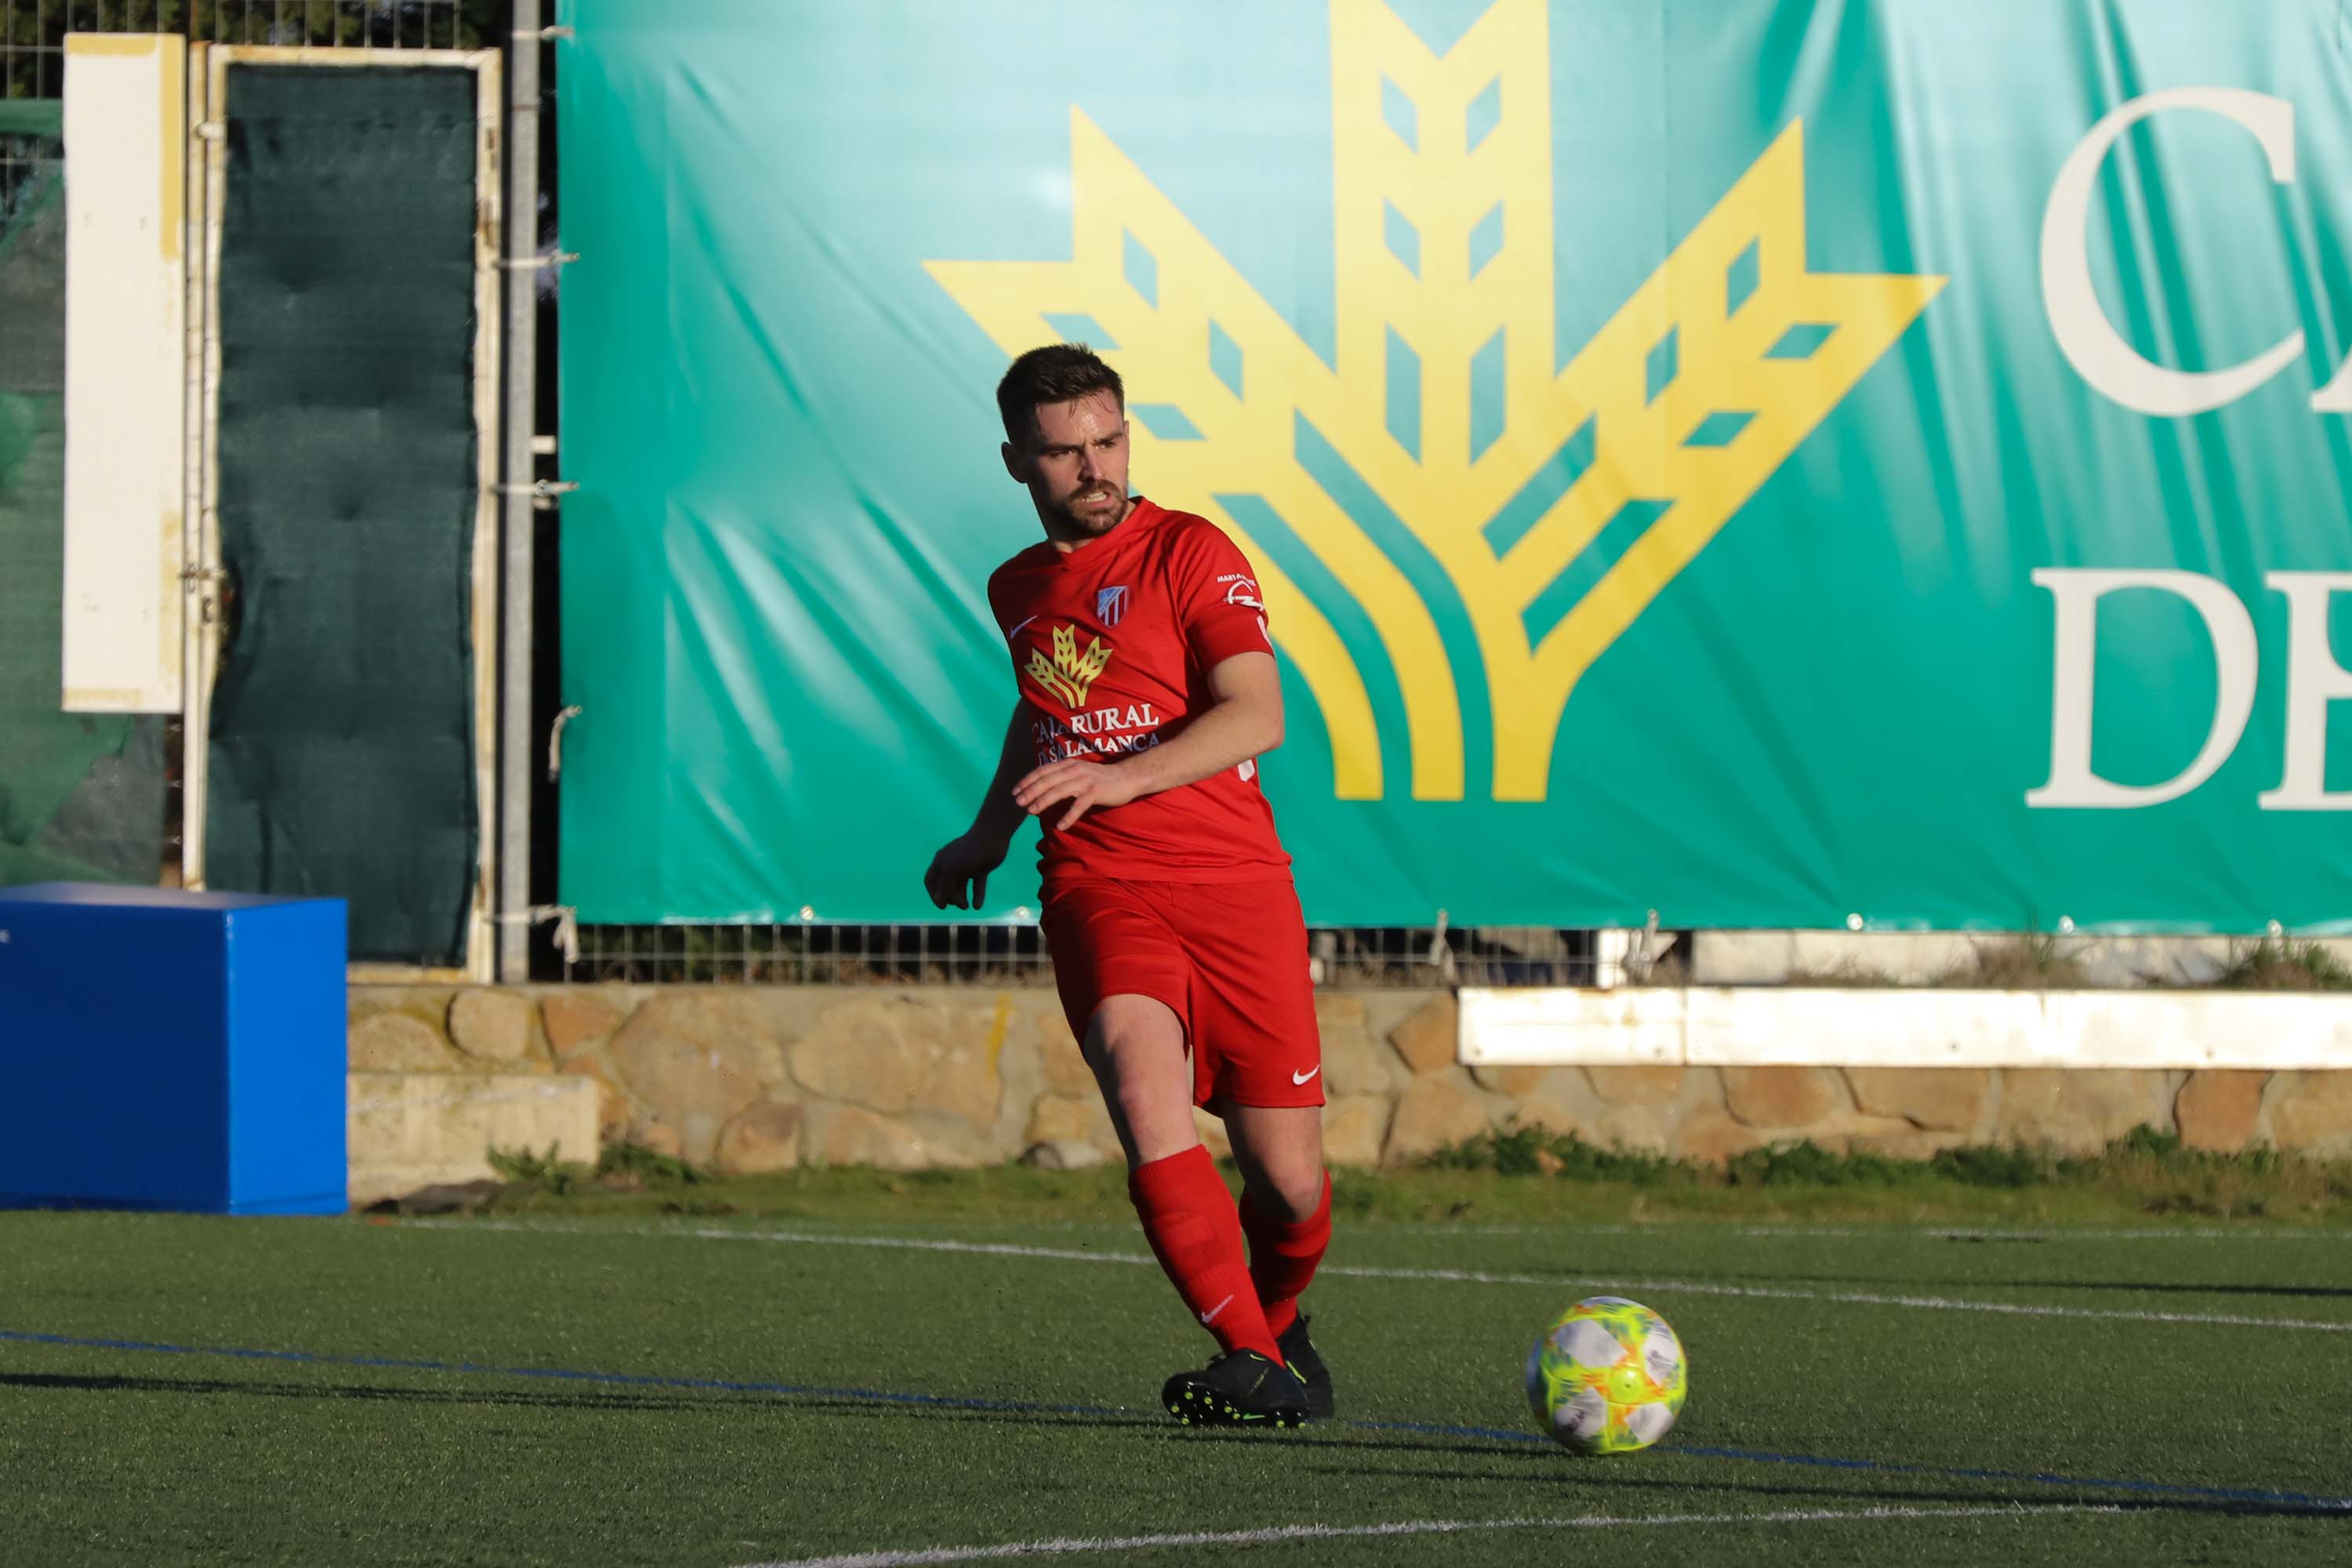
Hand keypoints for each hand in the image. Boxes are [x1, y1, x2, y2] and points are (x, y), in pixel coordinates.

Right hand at [923, 830, 1007, 910]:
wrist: (991, 839)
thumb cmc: (967, 853)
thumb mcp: (950, 871)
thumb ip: (943, 887)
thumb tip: (940, 902)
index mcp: (941, 862)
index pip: (930, 881)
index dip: (934, 894)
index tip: (942, 906)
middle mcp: (952, 864)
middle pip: (946, 886)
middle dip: (950, 898)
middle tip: (960, 904)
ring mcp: (967, 867)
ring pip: (960, 887)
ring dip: (962, 899)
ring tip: (967, 906)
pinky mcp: (980, 869)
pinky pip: (976, 885)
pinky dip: (977, 896)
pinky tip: (977, 906)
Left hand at [1012, 757, 1141, 829]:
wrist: (1126, 777)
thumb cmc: (1100, 778)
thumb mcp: (1078, 773)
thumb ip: (1062, 778)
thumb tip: (1041, 790)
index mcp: (1068, 764)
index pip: (1042, 771)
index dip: (1027, 780)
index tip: (1015, 791)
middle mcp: (1074, 770)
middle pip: (1047, 781)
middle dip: (1030, 791)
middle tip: (1018, 802)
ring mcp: (1085, 780)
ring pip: (1059, 791)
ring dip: (1043, 801)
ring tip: (1031, 811)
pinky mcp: (1095, 792)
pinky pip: (1078, 805)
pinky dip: (1068, 816)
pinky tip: (1060, 826)